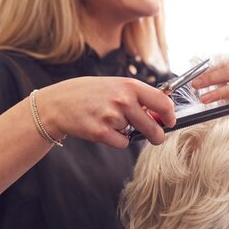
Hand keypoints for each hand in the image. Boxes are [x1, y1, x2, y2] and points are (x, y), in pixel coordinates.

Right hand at [34, 77, 176, 147]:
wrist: (59, 103)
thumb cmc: (90, 93)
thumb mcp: (116, 86)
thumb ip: (138, 98)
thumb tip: (161, 115)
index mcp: (130, 85)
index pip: (163, 102)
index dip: (169, 115)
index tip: (169, 121)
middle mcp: (123, 100)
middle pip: (154, 127)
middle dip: (157, 135)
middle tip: (156, 136)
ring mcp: (112, 117)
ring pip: (135, 135)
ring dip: (127, 132)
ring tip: (109, 119)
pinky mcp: (101, 132)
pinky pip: (122, 143)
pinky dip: (117, 140)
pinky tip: (103, 128)